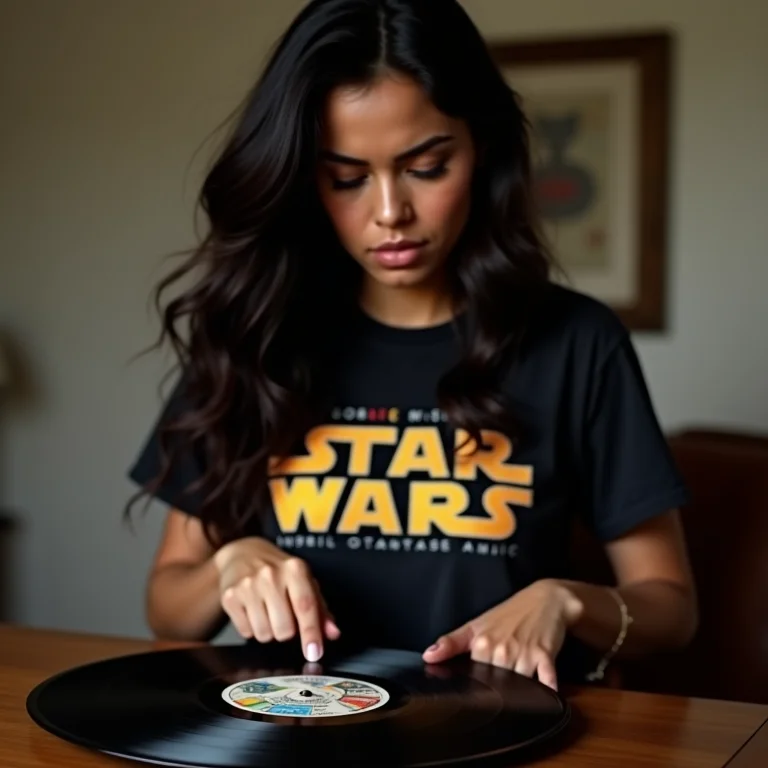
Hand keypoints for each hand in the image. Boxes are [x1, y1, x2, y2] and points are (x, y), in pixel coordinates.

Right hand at [213, 537, 339, 661]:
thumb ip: (320, 608)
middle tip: (283, 615)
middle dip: (287, 631)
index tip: (314, 652)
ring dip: (269, 631)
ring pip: (264, 635)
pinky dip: (251, 628)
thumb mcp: (303, 581)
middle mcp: (271, 575)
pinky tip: (252, 610)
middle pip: (285, 629)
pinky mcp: (230, 597)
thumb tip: (332, 633)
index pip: (305, 606)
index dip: (311, 633)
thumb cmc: (279, 571)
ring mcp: (248, 585)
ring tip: (267, 611)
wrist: (242, 554)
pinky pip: (246, 632)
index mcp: (295, 568)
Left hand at [422, 579, 583, 689]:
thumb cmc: (509, 614)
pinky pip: (546, 681)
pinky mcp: (545, 655)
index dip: (475, 684)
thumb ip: (452, 643)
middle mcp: (501, 649)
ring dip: (521, 691)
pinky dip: (548, 688)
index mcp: (481, 643)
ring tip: (521, 685)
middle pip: (496, 685)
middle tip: (501, 684)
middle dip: (498, 690)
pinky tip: (547, 693)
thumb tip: (428, 656)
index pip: (473, 677)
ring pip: (519, 687)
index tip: (477, 688)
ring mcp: (523, 653)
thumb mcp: (477, 625)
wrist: (546, 599)